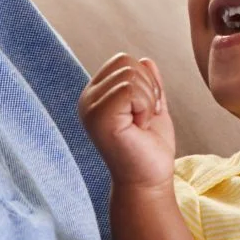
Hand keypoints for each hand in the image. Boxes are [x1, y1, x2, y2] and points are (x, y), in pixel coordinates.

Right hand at [79, 53, 175, 188]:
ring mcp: (90, 108)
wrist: (148, 180)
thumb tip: (146, 60)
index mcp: (96, 94)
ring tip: (141, 124)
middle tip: (144, 118)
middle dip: (148, 88)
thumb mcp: (152, 106)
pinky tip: (139, 128)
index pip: (123, 60)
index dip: (145, 80)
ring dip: (148, 100)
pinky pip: (130, 89)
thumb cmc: (149, 148)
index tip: (146, 110)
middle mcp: (87, 99)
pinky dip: (145, 107)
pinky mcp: (99, 118)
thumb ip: (148, 83)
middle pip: (127, 62)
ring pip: (131, 74)